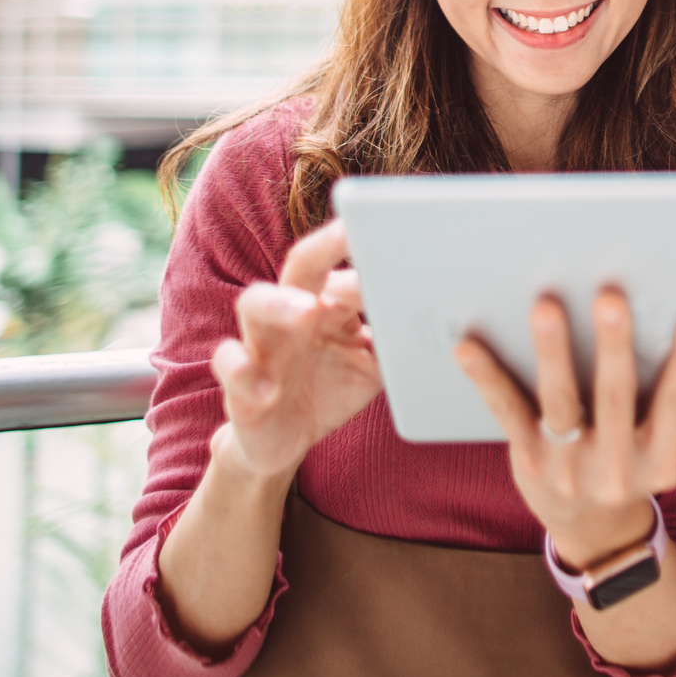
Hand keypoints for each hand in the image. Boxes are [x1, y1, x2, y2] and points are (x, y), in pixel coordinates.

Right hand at [210, 219, 382, 482]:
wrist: (281, 443)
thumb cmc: (328, 390)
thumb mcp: (371, 366)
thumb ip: (395, 341)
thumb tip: (445, 323)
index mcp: (326, 303)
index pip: (344, 268)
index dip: (368, 257)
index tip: (398, 239)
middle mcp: (290, 312)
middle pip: (300, 267)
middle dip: (323, 248)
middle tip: (347, 233)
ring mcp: (260, 342)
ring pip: (255, 303)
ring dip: (280, 303)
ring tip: (306, 310)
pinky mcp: (236, 382)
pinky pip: (230, 366)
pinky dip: (244, 374)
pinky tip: (266, 389)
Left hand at [455, 288, 675, 568]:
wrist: (595, 533)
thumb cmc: (631, 465)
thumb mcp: (657, 447)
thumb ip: (658, 398)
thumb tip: (657, 319)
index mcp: (659, 462)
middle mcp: (615, 469)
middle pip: (615, 398)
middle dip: (614, 345)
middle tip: (611, 299)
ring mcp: (567, 467)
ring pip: (561, 401)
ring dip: (553, 351)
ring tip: (546, 308)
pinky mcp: (528, 459)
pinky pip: (506, 411)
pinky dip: (487, 377)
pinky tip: (468, 348)